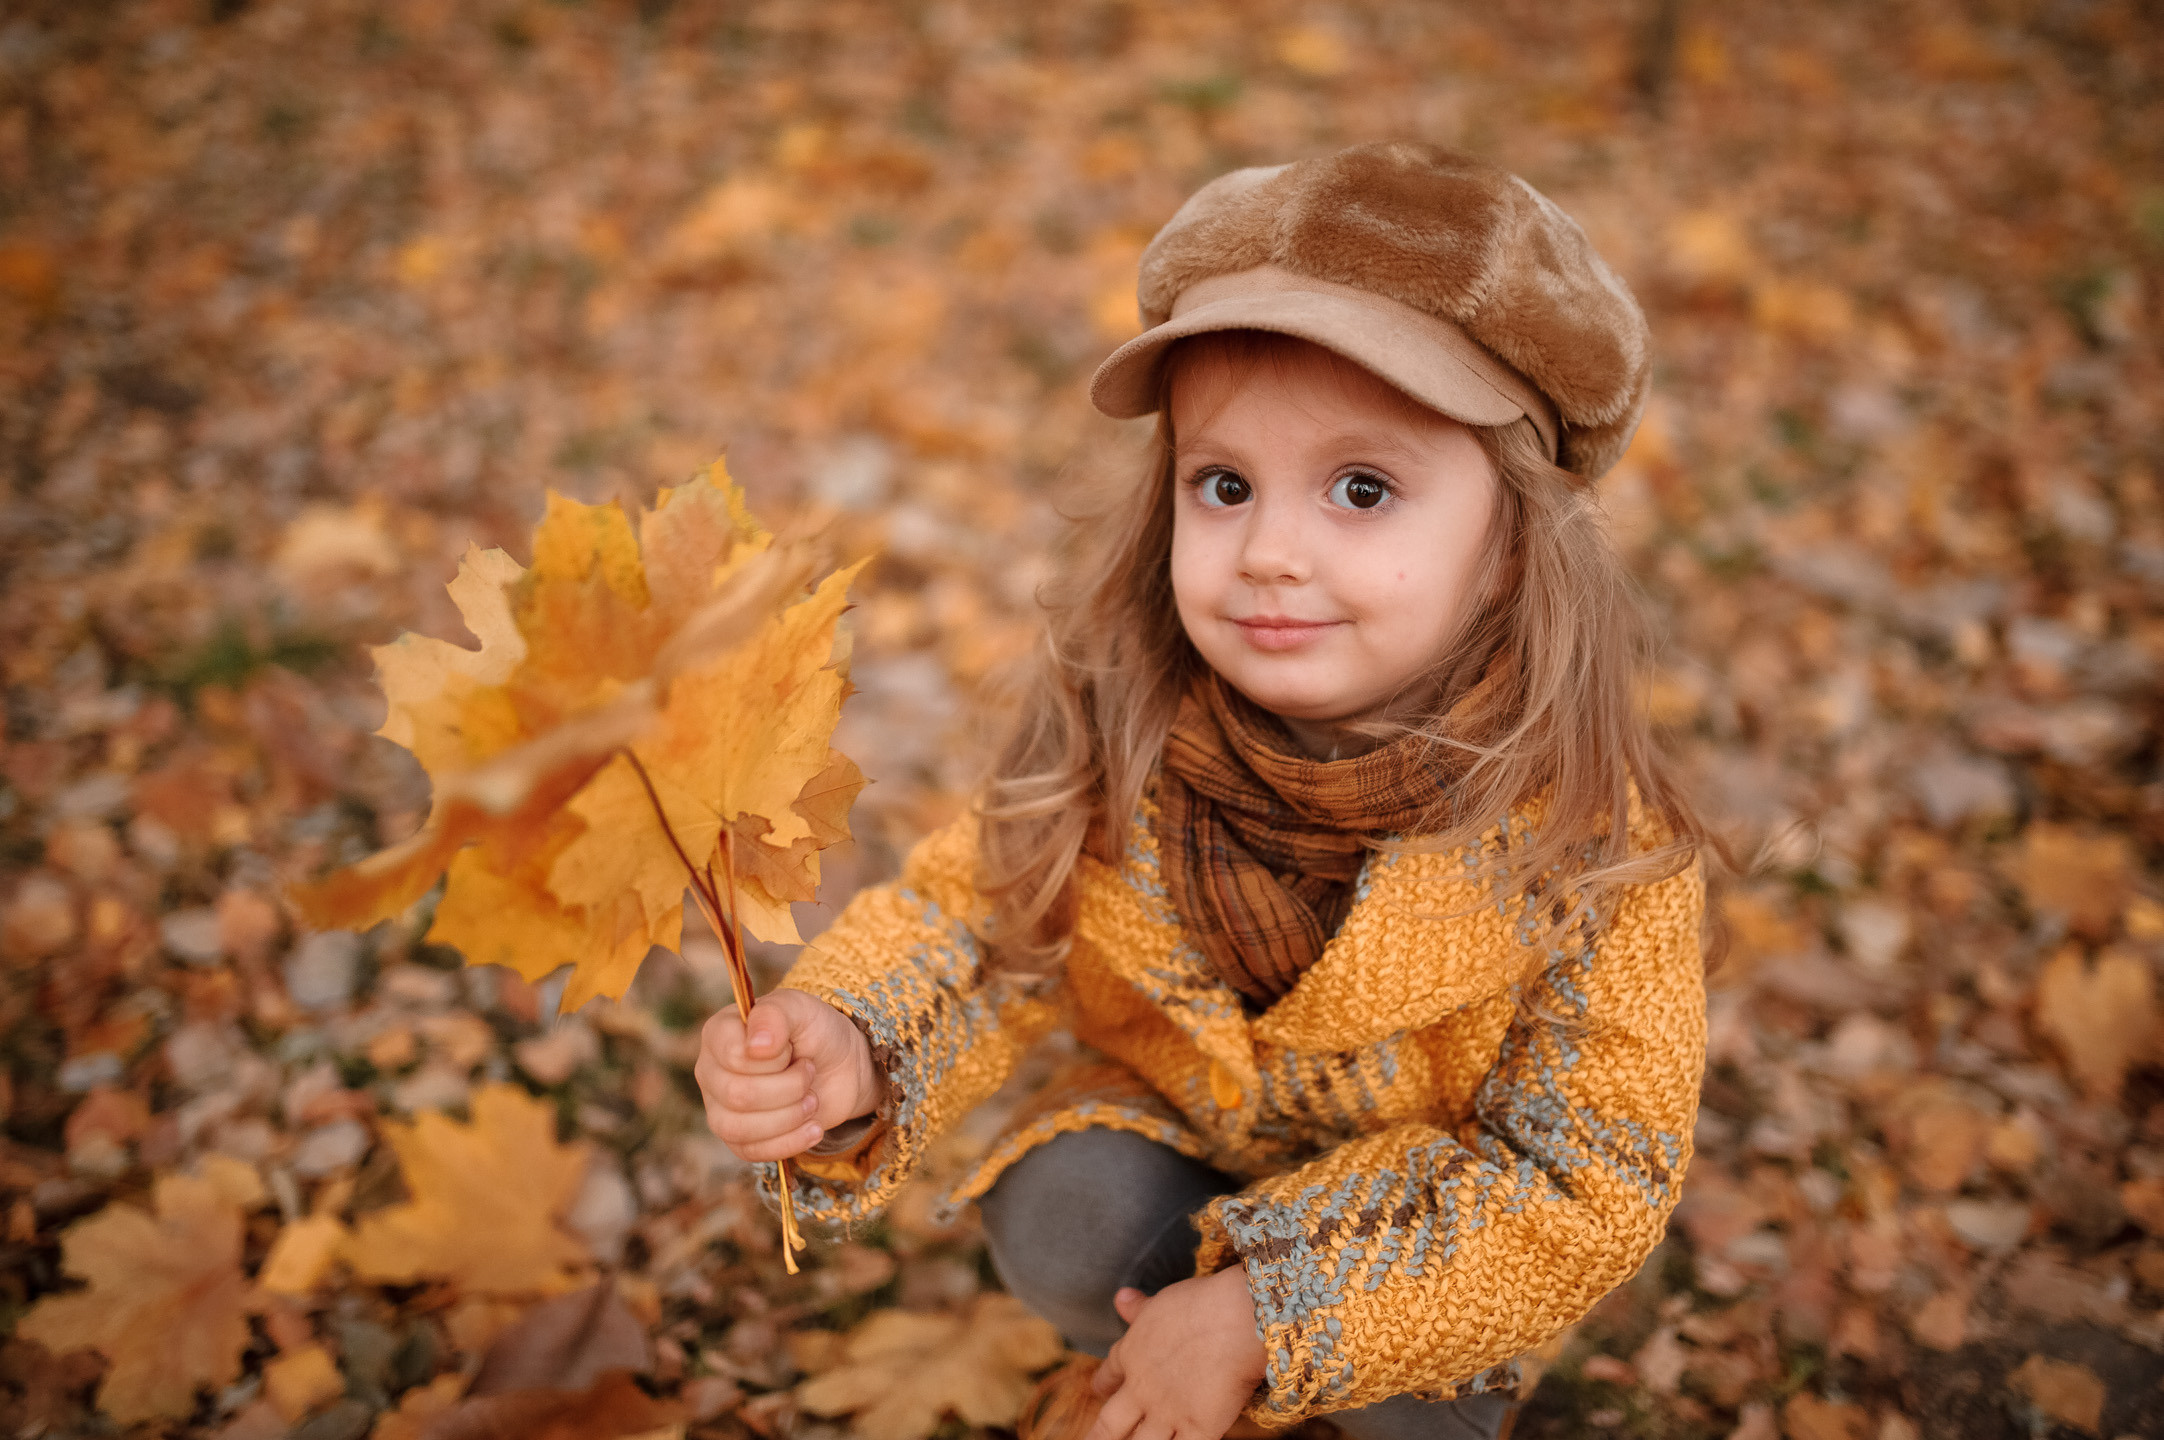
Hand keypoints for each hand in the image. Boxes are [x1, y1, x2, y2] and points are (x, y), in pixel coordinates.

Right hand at [694, 989, 882, 1162]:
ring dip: (790, 1116)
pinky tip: (813, 1127)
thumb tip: (757, 1046)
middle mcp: (711, 1071)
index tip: (792, 1047)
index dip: (773, 1058)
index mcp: (718, 1033)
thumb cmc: (815, 1031)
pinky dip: (790, 1142)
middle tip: (809, 1072)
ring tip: (812, 1100)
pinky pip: (751, 1152)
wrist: (840, 1066)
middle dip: (789, 1088)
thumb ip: (775, 1015)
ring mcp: (720, 1107)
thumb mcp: (801, 1009)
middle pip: (737, 1096)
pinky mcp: (739, 1138)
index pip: (733, 1056)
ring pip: (739, 1129)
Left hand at [1085, 1266, 1268, 1439]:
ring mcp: (1168, 1413)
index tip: (1099, 1391)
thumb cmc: (1200, 1304)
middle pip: (1110, 1425)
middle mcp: (1143, 1390)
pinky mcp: (1198, 1429)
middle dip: (1099, 1437)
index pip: (1108, 1375)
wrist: (1235, 1320)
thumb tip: (1120, 1298)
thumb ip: (1139, 1308)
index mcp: (1131, 1355)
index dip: (1103, 1384)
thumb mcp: (1160, 1303)